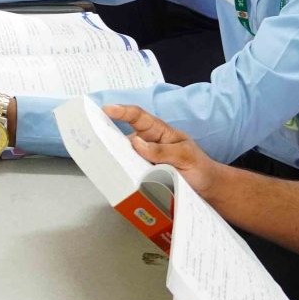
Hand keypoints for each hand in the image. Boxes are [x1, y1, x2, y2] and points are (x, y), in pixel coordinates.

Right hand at [107, 104, 226, 198]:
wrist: (207, 190)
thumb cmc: (200, 168)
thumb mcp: (186, 156)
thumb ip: (163, 151)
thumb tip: (136, 142)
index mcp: (159, 133)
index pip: (139, 117)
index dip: (123, 112)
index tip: (107, 109)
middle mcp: (148, 145)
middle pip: (124, 137)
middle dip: (107, 133)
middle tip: (90, 134)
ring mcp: (144, 162)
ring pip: (124, 156)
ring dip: (113, 157)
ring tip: (97, 159)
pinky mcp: (143, 178)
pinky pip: (129, 174)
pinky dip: (120, 175)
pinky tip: (111, 178)